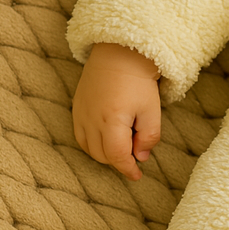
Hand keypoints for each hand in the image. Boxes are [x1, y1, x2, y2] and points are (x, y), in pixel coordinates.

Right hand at [72, 43, 161, 180]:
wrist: (119, 54)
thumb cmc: (139, 81)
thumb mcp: (152, 109)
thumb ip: (149, 136)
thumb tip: (142, 157)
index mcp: (111, 122)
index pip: (117, 156)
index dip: (128, 169)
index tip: (137, 176)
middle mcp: (91, 121)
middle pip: (101, 155)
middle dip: (118, 160)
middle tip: (135, 153)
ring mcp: (80, 114)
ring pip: (88, 148)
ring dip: (105, 153)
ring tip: (123, 144)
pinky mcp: (76, 107)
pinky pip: (81, 135)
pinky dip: (93, 142)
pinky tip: (108, 136)